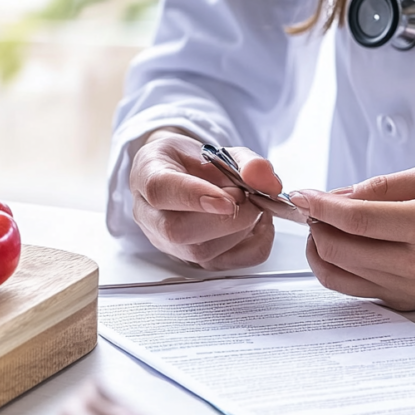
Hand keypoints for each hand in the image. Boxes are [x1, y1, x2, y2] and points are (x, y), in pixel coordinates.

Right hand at [129, 129, 284, 268]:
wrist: (184, 178)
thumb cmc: (191, 163)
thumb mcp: (216, 148)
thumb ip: (244, 161)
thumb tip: (267, 181)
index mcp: (148, 174)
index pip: (160, 190)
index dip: (194, 196)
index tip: (227, 200)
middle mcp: (151, 215)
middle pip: (177, 230)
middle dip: (225, 218)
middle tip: (246, 197)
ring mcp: (169, 243)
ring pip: (201, 252)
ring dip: (240, 229)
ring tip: (249, 205)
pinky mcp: (193, 261)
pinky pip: (226, 265)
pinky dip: (254, 246)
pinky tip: (258, 224)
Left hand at [289, 163, 414, 310]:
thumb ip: (383, 186)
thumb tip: (337, 196)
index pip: (359, 220)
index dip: (321, 207)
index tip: (302, 195)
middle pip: (341, 250)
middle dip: (316, 226)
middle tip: (315, 208)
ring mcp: (412, 289)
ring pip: (339, 274)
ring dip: (320, 247)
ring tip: (326, 226)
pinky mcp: (406, 303)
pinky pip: (353, 289)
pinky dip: (337, 266)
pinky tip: (342, 246)